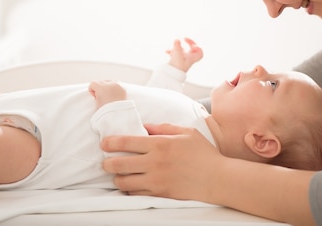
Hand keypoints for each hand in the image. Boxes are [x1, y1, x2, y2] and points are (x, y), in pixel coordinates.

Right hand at [88, 81, 126, 108]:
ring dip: (107, 88)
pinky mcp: (123, 88)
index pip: (93, 83)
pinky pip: (116, 85)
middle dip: (100, 89)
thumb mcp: (97, 102)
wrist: (119, 116)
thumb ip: (96, 94)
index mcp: (102, 88)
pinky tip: (114, 96)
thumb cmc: (106, 111)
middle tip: (102, 98)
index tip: (95, 98)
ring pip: (109, 82)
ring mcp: (118, 85)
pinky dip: (114, 89)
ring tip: (109, 97)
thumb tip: (98, 90)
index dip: (92, 91)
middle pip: (101, 82)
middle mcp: (110, 84)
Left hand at [101, 123, 221, 200]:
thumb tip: (144, 127)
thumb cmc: (204, 153)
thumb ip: (163, 127)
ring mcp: (156, 181)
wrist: (218, 179)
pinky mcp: (160, 195)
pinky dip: (130, 190)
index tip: (104, 143)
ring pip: (124, 182)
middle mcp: (155, 163)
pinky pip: (136, 195)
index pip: (126, 142)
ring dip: (117, 178)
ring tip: (119, 175)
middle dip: (107, 163)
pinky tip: (132, 185)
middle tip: (106, 162)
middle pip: (119, 164)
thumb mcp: (186, 132)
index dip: (110, 142)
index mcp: (160, 144)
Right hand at [166, 38, 203, 71]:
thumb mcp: (177, 55)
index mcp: (192, 58)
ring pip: (183, 51)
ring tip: (171, 48)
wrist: (170, 77)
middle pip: (192, 49)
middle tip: (184, 39)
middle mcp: (188, 59)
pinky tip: (167, 51)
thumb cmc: (176, 68)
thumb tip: (177, 39)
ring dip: (177, 47)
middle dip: (188, 43)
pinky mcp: (176, 61)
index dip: (198, 47)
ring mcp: (182, 60)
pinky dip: (172, 51)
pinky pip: (176, 53)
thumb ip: (177, 46)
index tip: (192, 45)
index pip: (200, 52)